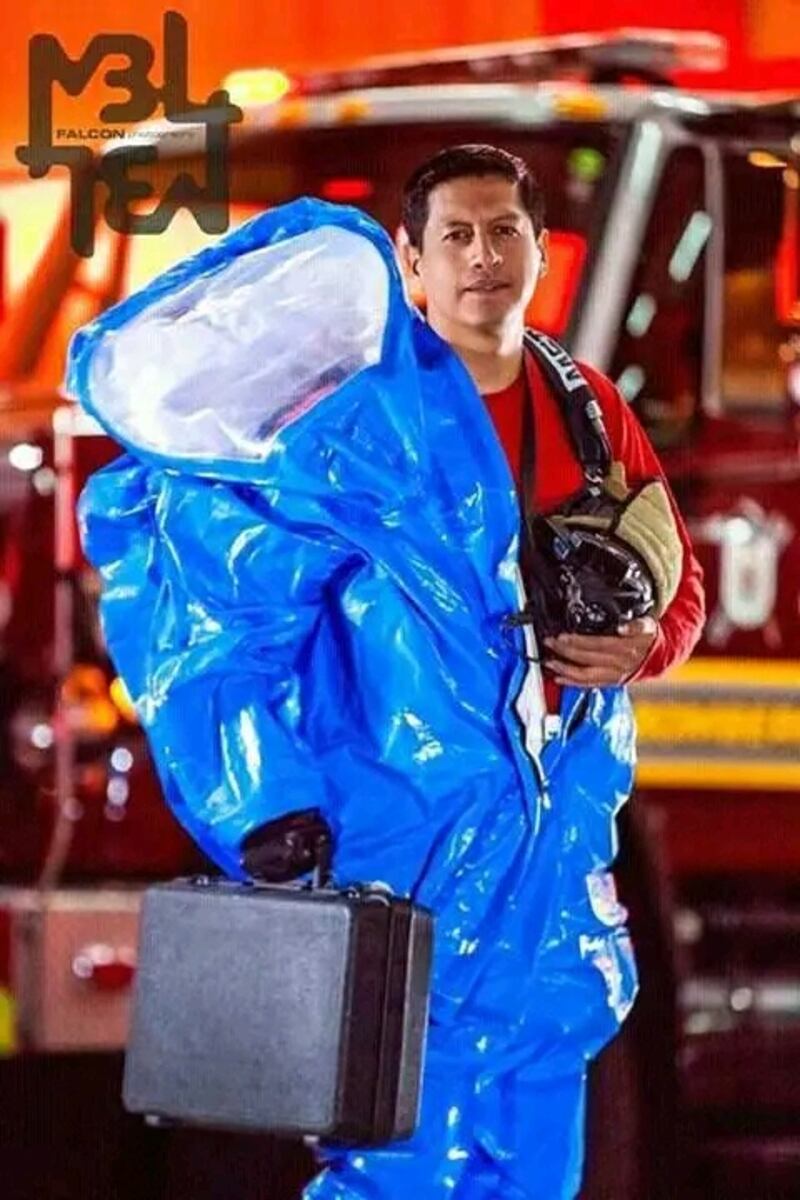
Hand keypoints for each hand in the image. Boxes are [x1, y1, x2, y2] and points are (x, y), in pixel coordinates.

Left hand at [543, 617, 657, 686]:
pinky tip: (559, 678)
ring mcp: (614, 675)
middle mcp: (618, 664)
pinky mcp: (611, 682)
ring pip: (585, 675)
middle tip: (550, 643)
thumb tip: (622, 627)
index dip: (577, 641)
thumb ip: (636, 625)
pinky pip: (589, 684)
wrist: (660, 657)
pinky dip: (573, 682)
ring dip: (565, 669)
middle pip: (587, 658)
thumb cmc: (648, 637)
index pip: (596, 644)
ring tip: (549, 663)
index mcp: (625, 648)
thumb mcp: (647, 625)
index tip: (561, 636)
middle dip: (565, 651)